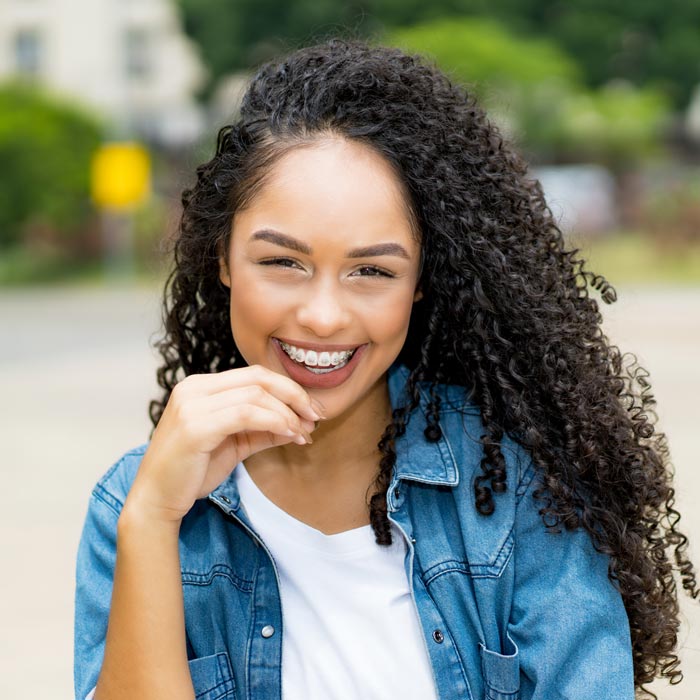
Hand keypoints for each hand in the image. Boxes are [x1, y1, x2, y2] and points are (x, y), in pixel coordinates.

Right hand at [123, 365, 324, 523]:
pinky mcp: (195, 425)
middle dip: (294, 394)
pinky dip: (275, 422)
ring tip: (303, 432)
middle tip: (316, 415)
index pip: (254, 375)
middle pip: (258, 378)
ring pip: (255, 395)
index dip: (288, 388)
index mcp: (200, 387)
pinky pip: (246, 414)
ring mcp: (192, 404)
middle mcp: (194, 388)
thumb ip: (264, 430)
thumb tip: (300, 424)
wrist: (156, 500)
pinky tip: (290, 435)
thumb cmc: (191, 472)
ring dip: (287, 413)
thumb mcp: (235, 445)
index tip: (311, 409)